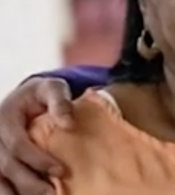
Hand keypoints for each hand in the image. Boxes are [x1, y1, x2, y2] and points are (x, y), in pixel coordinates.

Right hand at [0, 78, 71, 194]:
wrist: (26, 98)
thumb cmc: (42, 94)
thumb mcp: (53, 88)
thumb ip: (60, 101)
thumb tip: (68, 123)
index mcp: (5, 118)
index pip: (18, 145)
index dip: (37, 160)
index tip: (60, 171)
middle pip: (6, 166)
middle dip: (29, 182)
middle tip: (52, 193)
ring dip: (16, 192)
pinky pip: (0, 180)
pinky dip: (10, 191)